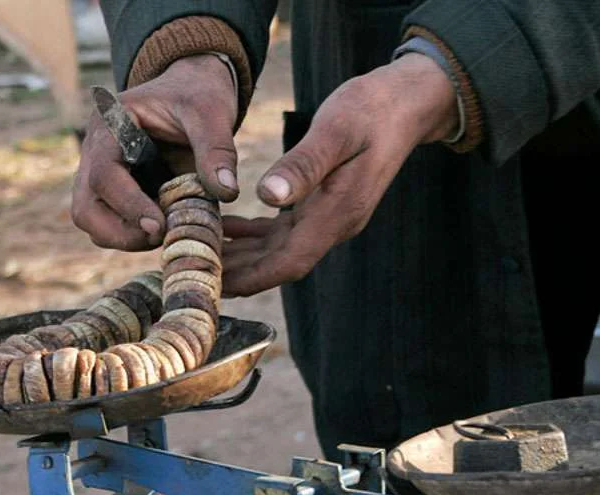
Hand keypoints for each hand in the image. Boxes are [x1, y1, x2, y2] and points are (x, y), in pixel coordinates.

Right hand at [72, 54, 238, 250]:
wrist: (193, 90)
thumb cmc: (198, 96)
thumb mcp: (212, 113)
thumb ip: (217, 149)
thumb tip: (227, 192)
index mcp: (110, 125)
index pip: (104, 175)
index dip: (129, 205)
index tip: (159, 226)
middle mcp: (95, 152)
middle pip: (84, 208)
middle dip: (119, 233)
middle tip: (161, 237)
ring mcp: (100, 175)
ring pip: (92, 221)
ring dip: (125, 238)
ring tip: (167, 233)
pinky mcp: (116, 192)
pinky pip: (112, 224)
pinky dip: (134, 235)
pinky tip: (167, 228)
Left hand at [222, 53, 458, 295]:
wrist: (405, 104)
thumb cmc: (371, 110)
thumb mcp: (335, 130)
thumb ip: (304, 165)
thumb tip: (267, 197)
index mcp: (339, 211)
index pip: (290, 261)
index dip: (252, 277)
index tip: (216, 285)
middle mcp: (335, 223)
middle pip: (280, 262)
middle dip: (239, 273)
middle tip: (193, 274)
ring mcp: (330, 216)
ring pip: (279, 249)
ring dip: (242, 256)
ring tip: (199, 256)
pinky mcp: (323, 204)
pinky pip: (283, 229)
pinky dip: (253, 233)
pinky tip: (224, 228)